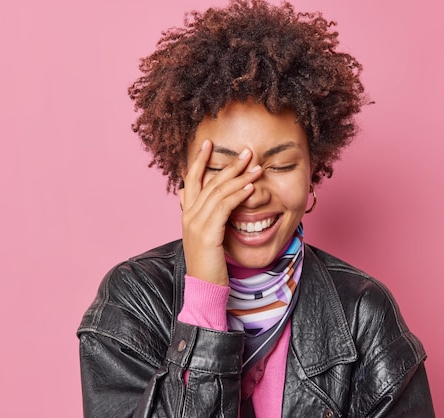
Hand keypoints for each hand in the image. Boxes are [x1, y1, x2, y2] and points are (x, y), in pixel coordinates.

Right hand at [179, 139, 261, 285]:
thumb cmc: (209, 263)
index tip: (208, 144)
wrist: (204, 287)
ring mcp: (196, 224)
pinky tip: (250, 187)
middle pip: (209, 182)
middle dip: (229, 165)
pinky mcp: (207, 233)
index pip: (191, 180)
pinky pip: (224, 207)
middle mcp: (189, 215)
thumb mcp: (203, 236)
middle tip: (246, 152)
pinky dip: (238, 195)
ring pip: (219, 192)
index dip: (200, 160)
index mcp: (187, 214)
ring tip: (256, 167)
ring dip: (239, 177)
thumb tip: (193, 197)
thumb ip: (201, 216)